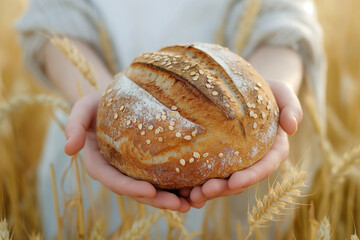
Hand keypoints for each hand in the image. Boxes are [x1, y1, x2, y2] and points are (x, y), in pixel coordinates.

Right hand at [64, 93, 190, 212]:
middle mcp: (117, 170)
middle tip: (179, 205)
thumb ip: (73, 125)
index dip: (129, 187)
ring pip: (151, 189)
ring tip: (192, 203)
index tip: (149, 191)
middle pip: (135, 190)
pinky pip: (161, 177)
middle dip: (157, 200)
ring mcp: (133, 169)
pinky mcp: (147, 163)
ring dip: (171, 198)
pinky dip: (176, 185)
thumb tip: (69, 150)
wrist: (114, 98)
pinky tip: (194, 187)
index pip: (112, 179)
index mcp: (100, 163)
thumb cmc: (97, 103)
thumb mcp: (82, 108)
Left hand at [184, 80, 302, 207]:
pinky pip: (211, 174)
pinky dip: (198, 184)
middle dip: (224, 190)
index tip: (235, 181)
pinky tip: (183, 188)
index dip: (251, 177)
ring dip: (209, 192)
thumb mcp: (282, 93)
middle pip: (241, 181)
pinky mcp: (222, 160)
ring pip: (225, 183)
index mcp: (273, 151)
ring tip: (190, 195)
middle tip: (204, 191)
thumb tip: (292, 127)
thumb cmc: (267, 91)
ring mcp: (238, 163)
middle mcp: (255, 161)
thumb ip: (292, 107)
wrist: (247, 90)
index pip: (265, 167)